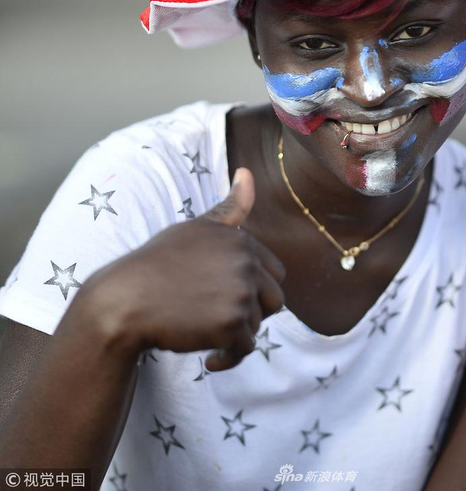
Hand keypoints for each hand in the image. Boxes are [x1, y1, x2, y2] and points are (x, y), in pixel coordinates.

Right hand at [85, 168, 285, 371]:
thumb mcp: (195, 228)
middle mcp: (246, 263)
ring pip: (257, 325)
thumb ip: (230, 207)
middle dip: (250, 312)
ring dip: (235, 335)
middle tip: (215, 316)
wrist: (124, 300)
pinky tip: (208, 358)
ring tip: (204, 333)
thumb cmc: (157, 264)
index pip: (275, 272)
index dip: (253, 288)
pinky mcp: (230, 324)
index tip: (222, 295)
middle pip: (274, 300)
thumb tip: (248, 172)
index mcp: (241, 240)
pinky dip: (228, 358)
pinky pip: (244, 349)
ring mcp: (240, 292)